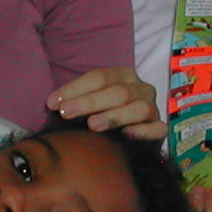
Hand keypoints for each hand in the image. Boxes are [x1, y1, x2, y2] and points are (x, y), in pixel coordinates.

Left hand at [48, 65, 165, 140]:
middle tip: (65, 113)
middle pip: (118, 91)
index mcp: (124, 75)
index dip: (75, 89)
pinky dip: (143, 131)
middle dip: (89, 102)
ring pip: (138, 108)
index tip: (52, 103)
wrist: (126, 136)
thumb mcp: (87, 102)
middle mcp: (142, 88)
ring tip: (92, 125)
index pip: (99, 77)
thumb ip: (73, 100)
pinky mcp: (160, 128)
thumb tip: (52, 104)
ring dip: (114, 116)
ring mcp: (152, 108)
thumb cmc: (100, 114)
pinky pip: (157, 128)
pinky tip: (127, 134)